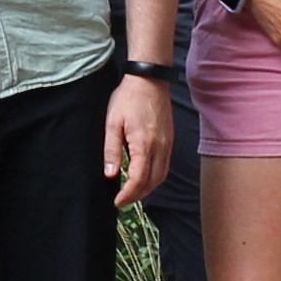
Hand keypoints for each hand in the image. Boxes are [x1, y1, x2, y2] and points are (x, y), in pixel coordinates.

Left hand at [105, 73, 174, 208]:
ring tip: (132, 192)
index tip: (117, 202)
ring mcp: (167, 144)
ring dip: (148, 188)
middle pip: (152, 182)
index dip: (128, 195)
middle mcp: (160, 148)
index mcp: (144, 145)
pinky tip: (144, 176)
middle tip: (122, 201)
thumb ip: (111, 150)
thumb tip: (110, 174)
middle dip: (138, 196)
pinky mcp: (170, 140)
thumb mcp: (112, 123)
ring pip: (161, 176)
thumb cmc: (128, 99)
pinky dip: (155, 177)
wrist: (149, 79)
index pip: (138, 180)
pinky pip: (165, 166)